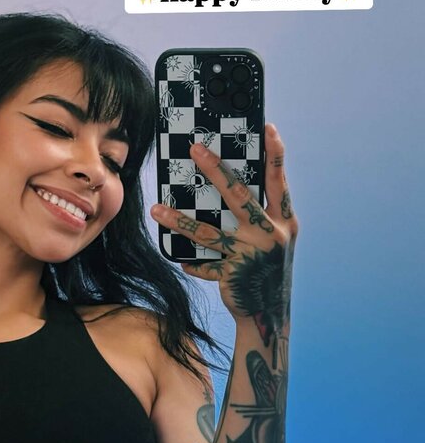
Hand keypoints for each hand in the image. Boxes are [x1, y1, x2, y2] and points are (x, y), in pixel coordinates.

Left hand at [150, 123, 298, 346]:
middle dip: (216, 171)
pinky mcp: (233, 274)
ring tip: (157, 210)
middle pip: (239, 196)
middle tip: (196, 150)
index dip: (275, 154)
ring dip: (180, 220)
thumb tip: (229, 187)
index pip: (279, 181)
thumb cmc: (268, 270)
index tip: (268, 127)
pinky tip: (180, 260)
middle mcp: (269, 235)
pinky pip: (206, 265)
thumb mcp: (274, 240)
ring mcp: (250, 255)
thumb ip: (261, 215)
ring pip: (209, 232)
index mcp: (284, 222)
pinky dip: (193, 263)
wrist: (269, 314)